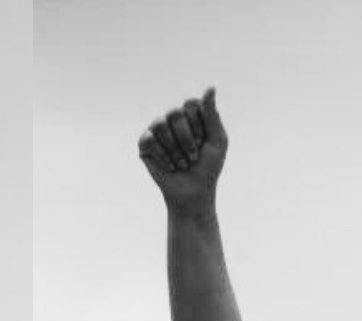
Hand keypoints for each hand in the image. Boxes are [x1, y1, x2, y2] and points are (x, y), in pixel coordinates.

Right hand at [139, 88, 227, 212]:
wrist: (193, 191)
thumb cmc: (208, 167)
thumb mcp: (217, 140)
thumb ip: (212, 114)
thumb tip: (211, 87)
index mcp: (191, 115)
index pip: (191, 104)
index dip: (198, 125)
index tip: (204, 143)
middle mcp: (173, 119)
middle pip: (174, 112)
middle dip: (187, 138)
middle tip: (194, 157)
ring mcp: (157, 130)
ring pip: (160, 124)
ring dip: (176, 150)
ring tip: (183, 164)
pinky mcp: (145, 143)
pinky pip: (149, 140)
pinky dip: (163, 156)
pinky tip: (171, 167)